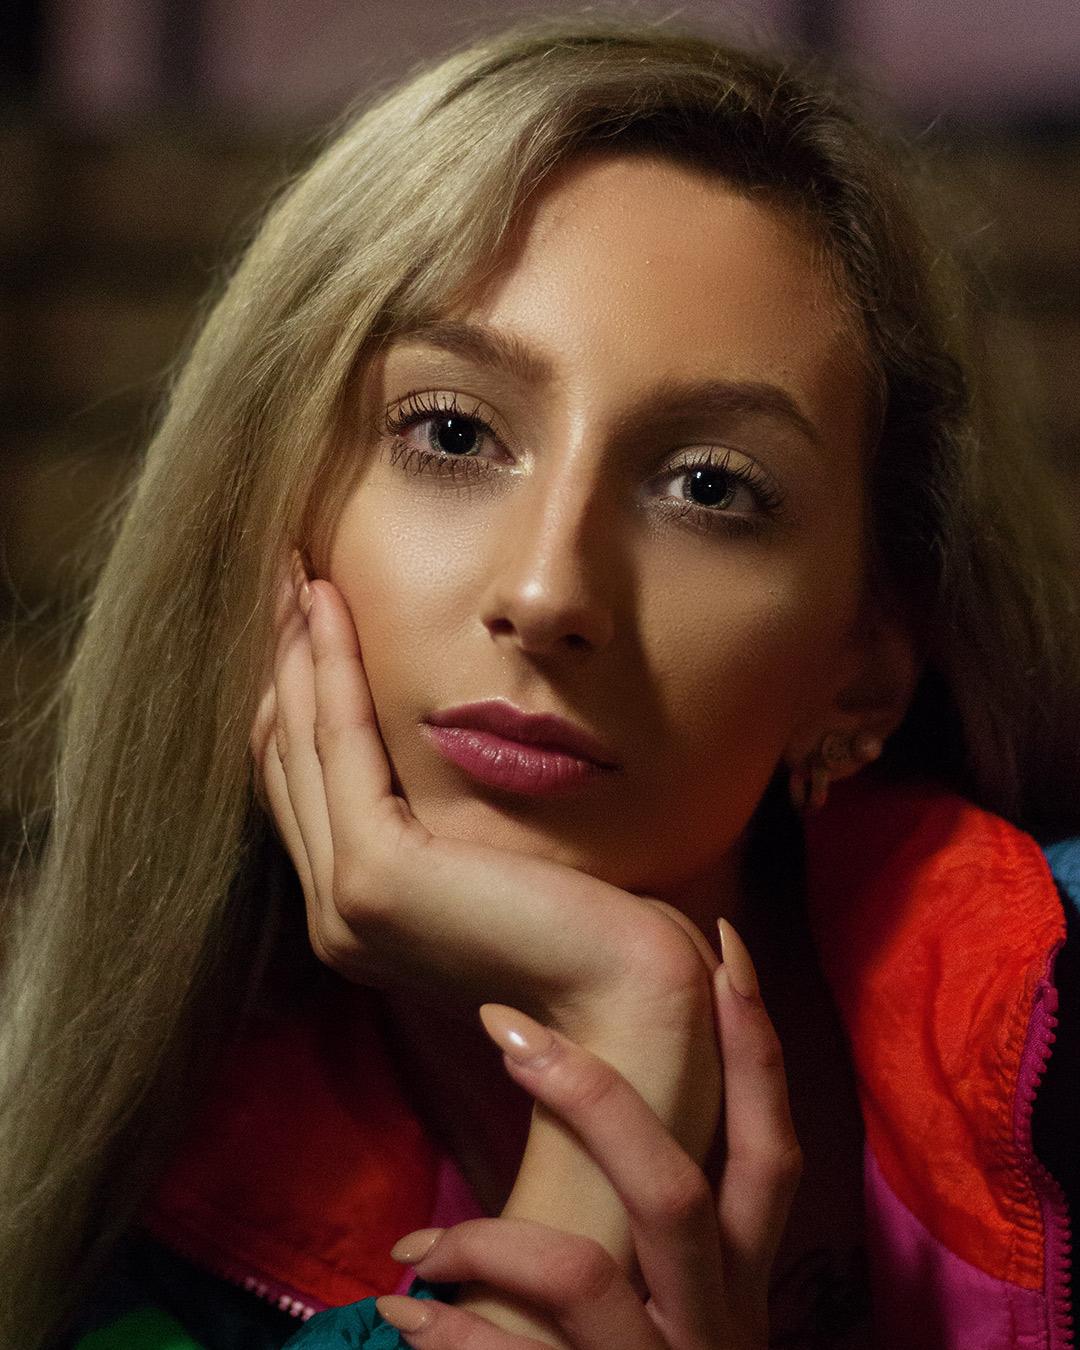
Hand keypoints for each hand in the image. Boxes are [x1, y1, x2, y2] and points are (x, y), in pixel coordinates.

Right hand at [251, 554, 718, 1150]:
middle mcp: (337, 914)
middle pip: (290, 759)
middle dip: (288, 662)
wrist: (636, 998)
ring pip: (301, 745)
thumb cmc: (600, 925)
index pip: (312, 783)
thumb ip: (455, 815)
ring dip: (299, 652)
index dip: (305, 694)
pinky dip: (334, 668)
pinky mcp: (375, 877)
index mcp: (365, 913)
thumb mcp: (508, 855)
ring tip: (299, 575)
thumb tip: (452, 734)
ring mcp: (346, 902)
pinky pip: (342, 744)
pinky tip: (332, 606)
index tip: (311, 616)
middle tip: (288, 577)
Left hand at [373, 928, 800, 1349]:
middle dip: (594, 1096)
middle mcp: (719, 1322)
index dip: (753, 1044)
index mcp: (741, 1278)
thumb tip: (591, 1100)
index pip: (771, 1145)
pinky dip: (451, 1338)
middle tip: (503, 1028)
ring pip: (581, 1276)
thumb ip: (665, 1228)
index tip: (722, 941)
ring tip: (419, 1245)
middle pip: (674, 1188)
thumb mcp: (691, 1310)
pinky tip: (404, 1319)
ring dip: (484, 1243)